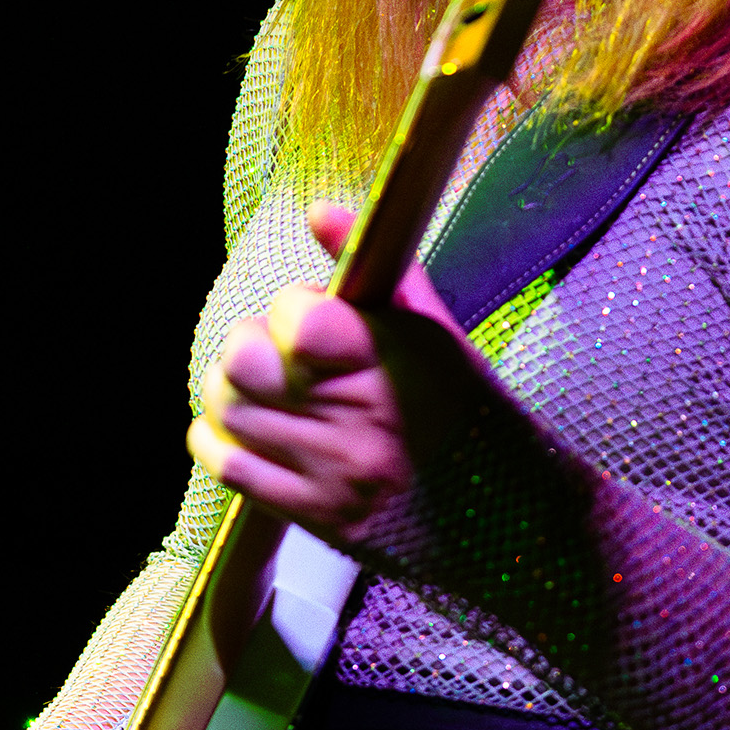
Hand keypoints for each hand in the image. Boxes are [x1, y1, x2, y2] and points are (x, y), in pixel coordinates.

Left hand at [190, 202, 483, 539]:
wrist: (509, 516)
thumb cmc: (470, 414)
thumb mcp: (436, 334)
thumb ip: (378, 272)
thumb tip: (319, 212)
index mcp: (393, 366)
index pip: (298, 320)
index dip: (292, 309)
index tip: (312, 320)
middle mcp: (359, 422)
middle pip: (244, 362)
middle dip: (251, 347)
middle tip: (277, 356)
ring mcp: (333, 475)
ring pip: (229, 411)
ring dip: (231, 391)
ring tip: (262, 391)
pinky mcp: (315, 517)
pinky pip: (229, 467)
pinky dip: (219, 440)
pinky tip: (247, 429)